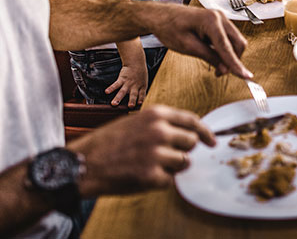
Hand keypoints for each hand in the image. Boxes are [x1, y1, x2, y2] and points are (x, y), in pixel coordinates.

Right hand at [70, 104, 215, 196]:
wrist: (84, 163)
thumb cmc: (108, 143)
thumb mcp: (136, 121)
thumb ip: (162, 124)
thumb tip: (187, 133)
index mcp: (156, 114)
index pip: (192, 120)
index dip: (205, 132)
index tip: (212, 141)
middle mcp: (159, 130)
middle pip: (191, 142)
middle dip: (183, 150)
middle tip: (165, 155)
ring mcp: (156, 153)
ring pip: (184, 162)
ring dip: (172, 166)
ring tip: (149, 164)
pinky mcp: (151, 175)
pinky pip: (169, 180)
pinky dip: (159, 181)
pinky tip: (141, 175)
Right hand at [106, 62, 147, 107]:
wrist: (136, 63)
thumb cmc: (140, 75)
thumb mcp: (144, 83)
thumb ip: (141, 92)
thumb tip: (139, 103)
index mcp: (142, 87)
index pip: (142, 94)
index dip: (141, 99)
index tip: (139, 104)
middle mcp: (135, 86)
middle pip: (133, 94)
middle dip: (132, 101)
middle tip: (130, 106)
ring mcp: (128, 83)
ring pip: (123, 91)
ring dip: (118, 98)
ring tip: (113, 104)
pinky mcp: (122, 79)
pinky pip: (116, 84)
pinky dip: (111, 88)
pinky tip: (106, 92)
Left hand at [149, 6, 251, 78]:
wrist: (161, 16)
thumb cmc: (170, 27)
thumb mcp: (188, 46)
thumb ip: (209, 57)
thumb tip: (225, 69)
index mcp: (211, 21)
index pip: (227, 47)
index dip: (236, 64)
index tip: (246, 77)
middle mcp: (219, 17)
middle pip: (238, 43)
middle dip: (234, 60)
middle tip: (220, 73)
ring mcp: (220, 18)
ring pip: (235, 41)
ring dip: (229, 56)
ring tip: (215, 67)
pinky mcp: (218, 22)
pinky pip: (228, 38)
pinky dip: (225, 50)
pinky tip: (214, 56)